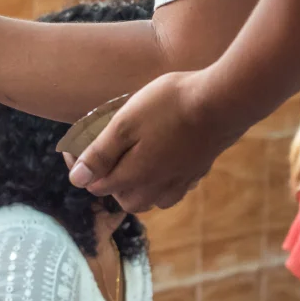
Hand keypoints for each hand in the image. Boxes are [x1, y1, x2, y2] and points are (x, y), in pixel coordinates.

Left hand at [68, 69, 252, 211]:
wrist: (224, 101)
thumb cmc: (170, 106)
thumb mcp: (125, 123)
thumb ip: (100, 154)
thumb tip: (77, 180)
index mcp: (133, 177)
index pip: (96, 185)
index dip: (81, 167)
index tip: (76, 146)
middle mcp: (156, 188)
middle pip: (124, 198)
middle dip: (111, 183)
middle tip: (107, 155)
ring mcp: (181, 182)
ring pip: (151, 198)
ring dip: (138, 187)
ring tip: (134, 162)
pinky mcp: (199, 171)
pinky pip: (174, 188)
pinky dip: (163, 181)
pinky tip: (165, 161)